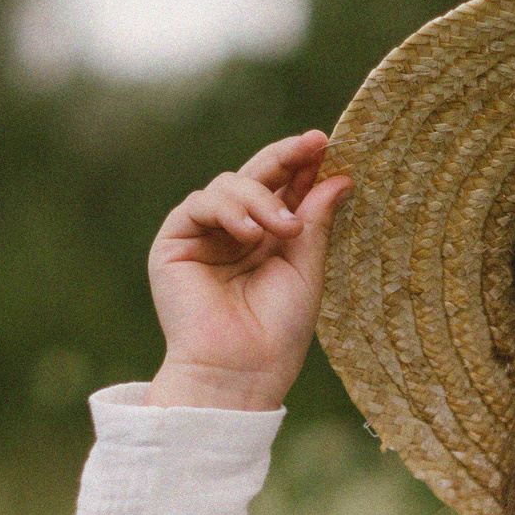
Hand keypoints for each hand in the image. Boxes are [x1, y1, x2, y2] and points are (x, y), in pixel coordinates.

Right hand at [145, 130, 349, 409]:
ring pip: (229, 184)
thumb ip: (315, 222)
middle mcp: (236, 232)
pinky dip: (228, 210)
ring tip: (283, 229)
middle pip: (257, 177)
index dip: (303, 165)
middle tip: (313, 145)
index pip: (285, 189)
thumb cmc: (277, 331)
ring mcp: (204, 235)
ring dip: (261, 198)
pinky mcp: (175, 241)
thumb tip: (339, 178)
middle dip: (285, 158)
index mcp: (269, 239)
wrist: (239, 370)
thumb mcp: (306, 269)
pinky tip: (249, 234)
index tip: (327, 145)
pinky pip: (200, 204)